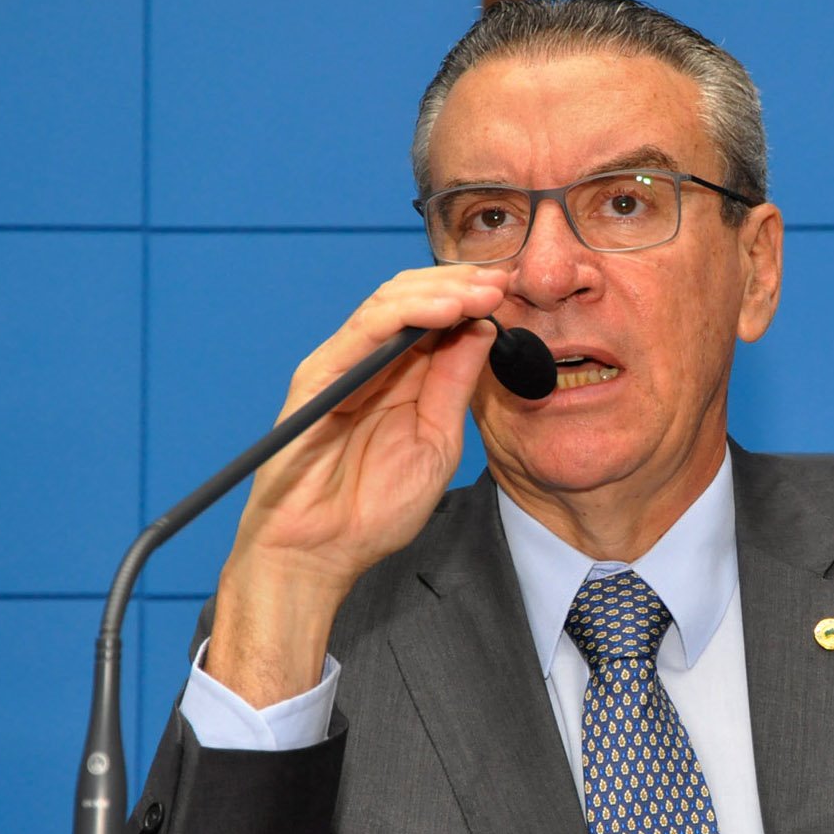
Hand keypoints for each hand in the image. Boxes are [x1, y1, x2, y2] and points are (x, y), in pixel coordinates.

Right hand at [205, 264, 509, 705]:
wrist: (321, 554)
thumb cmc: (371, 510)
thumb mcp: (436, 441)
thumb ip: (454, 384)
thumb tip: (482, 329)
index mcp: (400, 378)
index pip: (436, 319)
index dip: (474, 299)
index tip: (515, 291)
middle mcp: (370, 364)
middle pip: (415, 299)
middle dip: (462, 284)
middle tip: (505, 279)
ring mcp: (343, 365)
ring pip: (390, 302)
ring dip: (442, 290)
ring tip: (484, 289)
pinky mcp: (319, 376)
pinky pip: (363, 330)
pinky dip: (407, 312)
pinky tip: (447, 310)